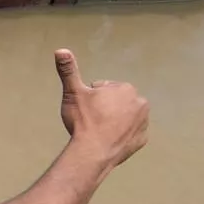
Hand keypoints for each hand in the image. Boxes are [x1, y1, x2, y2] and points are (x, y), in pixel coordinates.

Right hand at [54, 48, 150, 166]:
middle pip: (116, 102)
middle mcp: (140, 103)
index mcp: (125, 88)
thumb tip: (60, 50)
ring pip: (124, 117)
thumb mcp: (73, 93)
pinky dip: (121, 135)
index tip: (87, 109)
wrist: (93, 153)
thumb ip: (68, 70)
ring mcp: (143, 123)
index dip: (91, 98)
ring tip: (99, 131)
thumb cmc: (83, 120)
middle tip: (92, 120)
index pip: (104, 88)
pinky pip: (130, 134)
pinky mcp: (142, 140)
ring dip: (114, 121)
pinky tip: (108, 140)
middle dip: (105, 108)